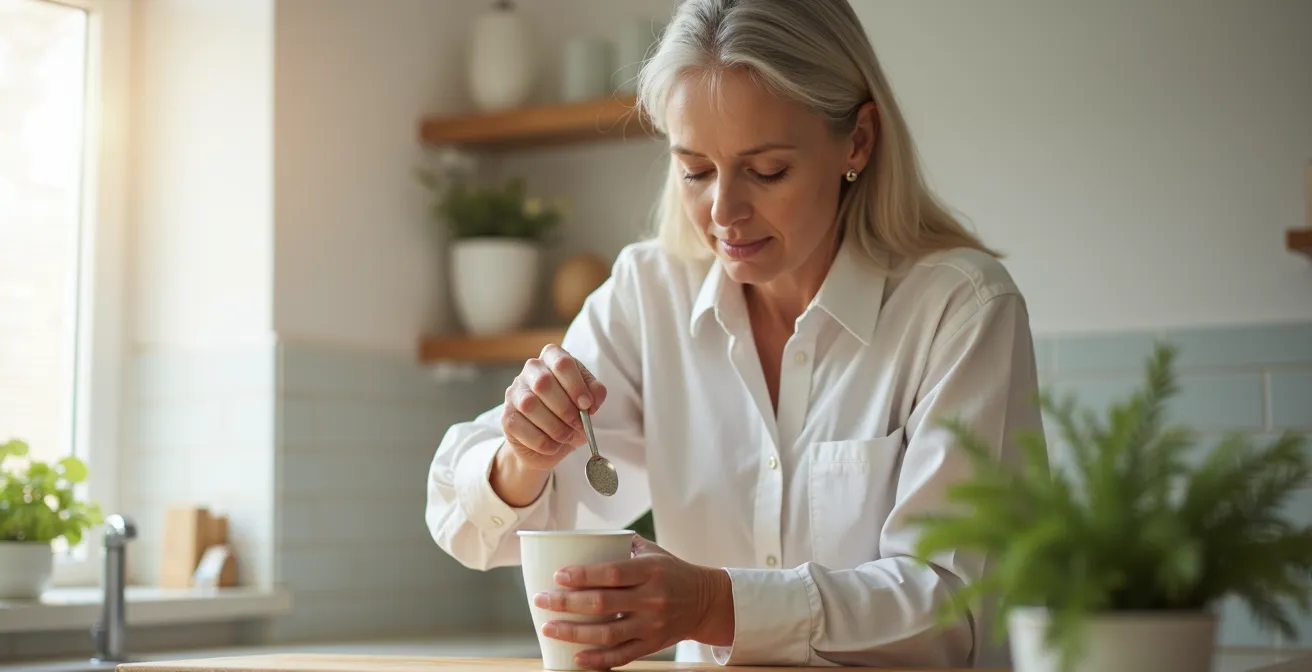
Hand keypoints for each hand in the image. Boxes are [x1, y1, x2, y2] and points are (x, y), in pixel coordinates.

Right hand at [501, 344, 607, 471]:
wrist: (551, 444)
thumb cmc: (571, 415)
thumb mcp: (588, 403)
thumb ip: (594, 395)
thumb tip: (591, 400)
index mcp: (553, 358)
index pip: (562, 362)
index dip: (576, 385)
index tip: (587, 405)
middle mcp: (531, 370)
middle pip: (544, 383)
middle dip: (565, 409)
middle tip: (578, 424)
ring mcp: (515, 392)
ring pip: (529, 405)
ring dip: (554, 426)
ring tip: (566, 436)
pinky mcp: (507, 416)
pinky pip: (521, 427)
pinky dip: (542, 441)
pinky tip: (553, 445)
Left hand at [534, 536, 735, 668]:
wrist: (706, 601)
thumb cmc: (672, 572)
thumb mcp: (653, 552)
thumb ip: (622, 545)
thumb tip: (583, 537)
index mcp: (650, 570)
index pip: (612, 573)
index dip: (582, 576)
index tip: (557, 576)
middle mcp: (652, 598)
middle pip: (602, 603)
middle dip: (566, 603)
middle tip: (541, 600)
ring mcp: (652, 624)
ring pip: (607, 633)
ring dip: (574, 633)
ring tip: (548, 628)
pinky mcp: (652, 644)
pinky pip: (622, 655)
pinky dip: (598, 660)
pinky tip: (576, 657)